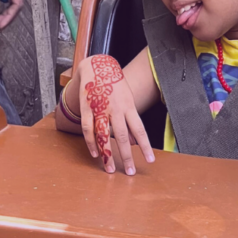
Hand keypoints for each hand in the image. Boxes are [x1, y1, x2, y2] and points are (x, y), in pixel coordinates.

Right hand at [76, 54, 154, 174]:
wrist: (96, 66)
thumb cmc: (114, 85)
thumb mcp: (128, 100)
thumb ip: (130, 121)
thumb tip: (136, 141)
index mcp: (129, 106)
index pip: (140, 130)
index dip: (145, 146)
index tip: (150, 161)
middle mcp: (116, 108)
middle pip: (123, 136)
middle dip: (127, 156)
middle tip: (130, 172)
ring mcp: (100, 108)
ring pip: (105, 135)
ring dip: (108, 154)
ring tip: (110, 169)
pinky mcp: (87, 107)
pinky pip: (89, 128)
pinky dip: (91, 142)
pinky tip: (95, 154)